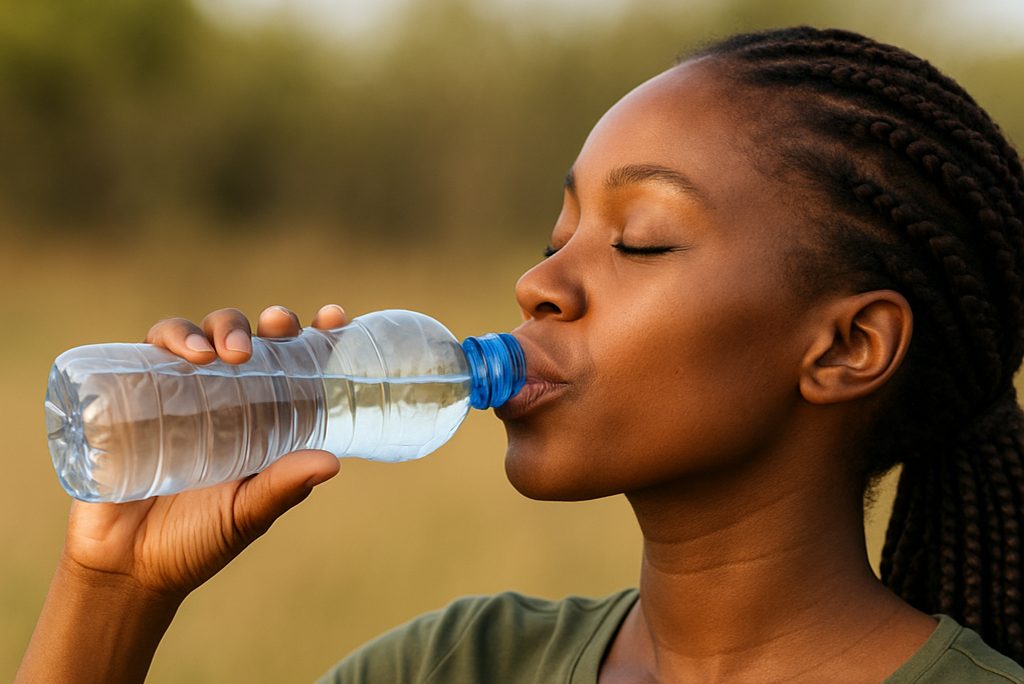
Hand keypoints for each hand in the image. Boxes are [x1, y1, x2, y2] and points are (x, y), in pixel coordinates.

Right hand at [62, 304, 348, 599]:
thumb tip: (333, 462)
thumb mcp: (246, 515)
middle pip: (251, 340)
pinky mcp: (135, 396)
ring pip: (204, 335)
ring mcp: (179, 394)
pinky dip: (172, 338)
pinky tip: (189, 353)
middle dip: (269, 323)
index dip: (315, 336)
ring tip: (226, 352)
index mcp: (262, 421)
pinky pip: (150, 351)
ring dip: (220, 327)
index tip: (334, 317)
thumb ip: (282, 488)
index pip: (293, 367)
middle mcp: (224, 400)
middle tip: (278, 326)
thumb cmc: (195, 542)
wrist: (124, 569)